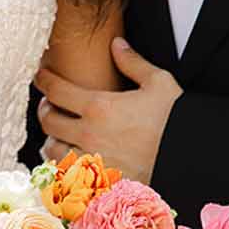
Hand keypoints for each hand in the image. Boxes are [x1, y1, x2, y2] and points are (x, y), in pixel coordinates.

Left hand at [34, 37, 181, 184]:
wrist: (188, 158)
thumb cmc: (175, 120)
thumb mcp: (157, 83)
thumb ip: (132, 62)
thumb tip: (116, 44)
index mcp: (99, 107)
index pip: (56, 90)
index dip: (43, 80)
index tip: (40, 76)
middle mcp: (90, 135)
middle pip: (48, 122)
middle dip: (44, 111)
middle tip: (49, 106)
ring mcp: (92, 163)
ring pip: (53, 153)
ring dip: (51, 141)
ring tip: (57, 135)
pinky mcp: (98, 184)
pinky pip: (67, 178)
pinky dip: (62, 168)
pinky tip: (68, 162)